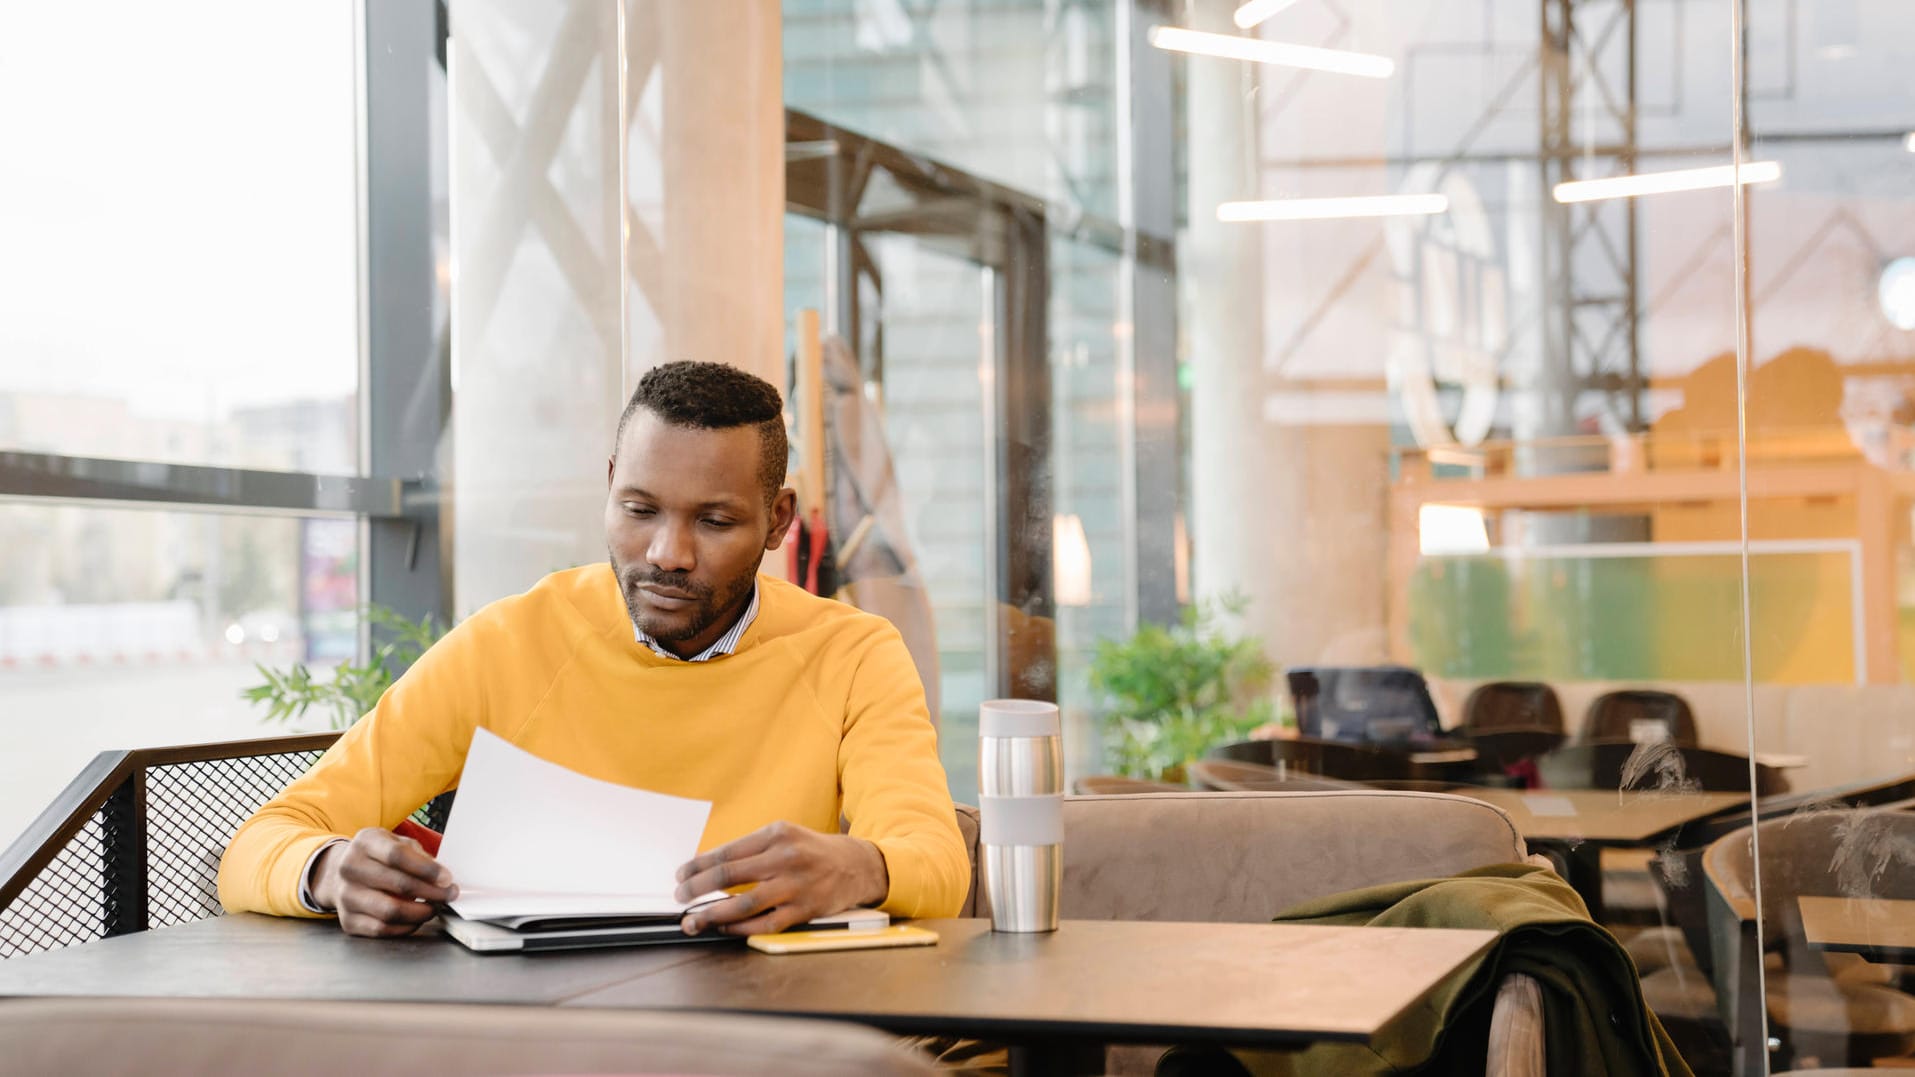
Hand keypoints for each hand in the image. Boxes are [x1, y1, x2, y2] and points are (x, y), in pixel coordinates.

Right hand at [311, 827, 457, 937]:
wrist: (341, 874)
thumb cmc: (377, 857)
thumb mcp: (395, 843)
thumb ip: (418, 856)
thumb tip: (442, 879)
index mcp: (365, 842)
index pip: (397, 856)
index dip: (426, 869)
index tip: (447, 879)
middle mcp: (350, 868)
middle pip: (398, 884)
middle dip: (432, 892)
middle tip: (449, 895)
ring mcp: (345, 896)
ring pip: (390, 911)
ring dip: (421, 913)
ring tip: (434, 907)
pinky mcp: (347, 920)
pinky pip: (381, 929)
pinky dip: (405, 927)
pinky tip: (416, 919)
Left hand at [673, 820, 887, 935]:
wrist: (857, 865)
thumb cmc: (812, 852)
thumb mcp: (784, 837)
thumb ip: (750, 850)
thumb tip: (707, 868)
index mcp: (776, 834)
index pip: (726, 852)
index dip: (698, 866)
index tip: (681, 875)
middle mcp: (785, 857)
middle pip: (728, 875)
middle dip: (696, 888)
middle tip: (679, 897)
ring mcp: (796, 885)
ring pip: (743, 904)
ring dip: (712, 914)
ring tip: (693, 920)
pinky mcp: (805, 910)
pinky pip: (765, 923)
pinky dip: (740, 927)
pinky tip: (724, 927)